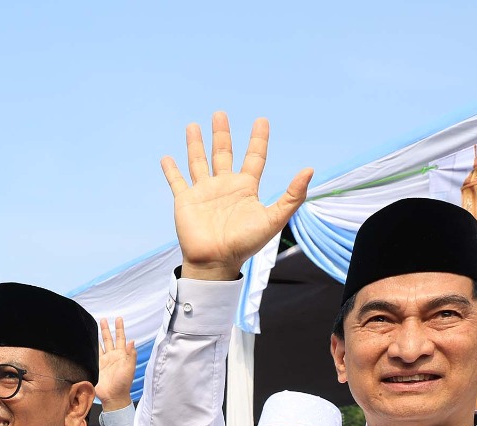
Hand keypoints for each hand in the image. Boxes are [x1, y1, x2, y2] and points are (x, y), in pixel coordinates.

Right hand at [96, 317, 139, 412]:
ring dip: (98, 336)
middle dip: (107, 329)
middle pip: (109, 339)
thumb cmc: (124, 384)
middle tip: (104, 319)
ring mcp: (104, 361)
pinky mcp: (96, 366)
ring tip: (94, 326)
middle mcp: (112, 356)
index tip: (118, 319)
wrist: (113, 396)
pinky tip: (88, 341)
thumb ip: (131, 355)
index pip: (121, 338)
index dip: (120, 329)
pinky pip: (93, 354)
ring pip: (100, 345)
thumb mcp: (130, 368)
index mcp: (122, 355)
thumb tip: (132, 341)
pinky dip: (91, 347)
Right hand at [160, 113, 312, 280]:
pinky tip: (166, 158)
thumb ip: (292, 196)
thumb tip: (309, 170)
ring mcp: (204, 192)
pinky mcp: (186, 200)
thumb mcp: (274, 219)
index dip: (258, 139)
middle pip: (223, 153)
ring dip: (195, 144)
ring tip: (193, 126)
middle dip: (222, 134)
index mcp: (245, 188)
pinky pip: (177, 181)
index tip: (261, 120)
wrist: (216, 261)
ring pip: (198, 162)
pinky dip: (171, 170)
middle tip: (220, 114)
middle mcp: (224, 186)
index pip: (254, 157)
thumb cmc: (245, 244)